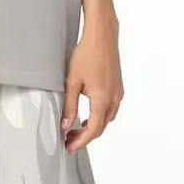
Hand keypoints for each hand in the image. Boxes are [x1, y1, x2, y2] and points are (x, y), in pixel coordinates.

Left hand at [61, 16, 123, 152]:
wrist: (102, 36)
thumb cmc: (87, 54)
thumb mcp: (72, 82)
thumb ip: (69, 106)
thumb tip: (66, 125)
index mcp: (103, 100)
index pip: (92, 130)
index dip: (80, 142)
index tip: (69, 147)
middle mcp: (114, 99)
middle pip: (101, 127)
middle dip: (85, 137)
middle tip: (68, 140)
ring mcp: (118, 93)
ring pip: (106, 119)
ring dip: (92, 127)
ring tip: (75, 129)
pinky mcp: (118, 87)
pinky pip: (110, 109)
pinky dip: (99, 117)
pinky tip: (87, 115)